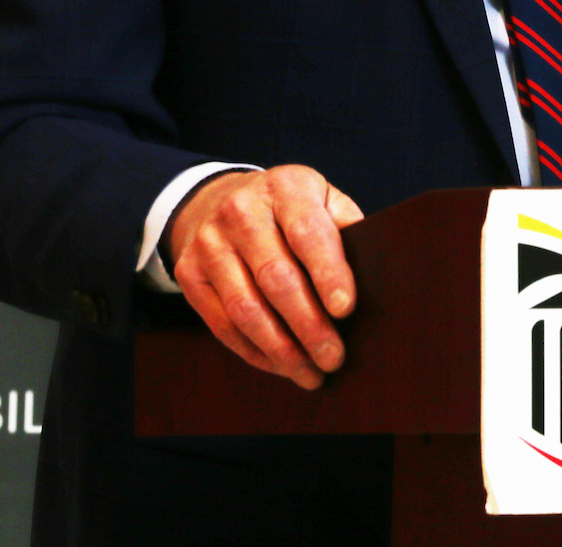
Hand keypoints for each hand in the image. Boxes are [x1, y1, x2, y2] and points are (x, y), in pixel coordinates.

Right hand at [166, 165, 363, 390]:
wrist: (219, 199)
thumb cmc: (290, 207)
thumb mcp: (323, 198)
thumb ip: (346, 227)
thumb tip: (373, 277)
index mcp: (286, 188)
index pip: (308, 232)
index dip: (328, 273)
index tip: (346, 310)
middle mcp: (241, 212)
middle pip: (275, 277)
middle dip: (308, 325)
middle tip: (333, 358)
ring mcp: (209, 244)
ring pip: (245, 308)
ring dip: (281, 349)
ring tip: (310, 374)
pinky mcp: (189, 274)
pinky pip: (222, 324)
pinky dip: (254, 352)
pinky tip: (281, 366)